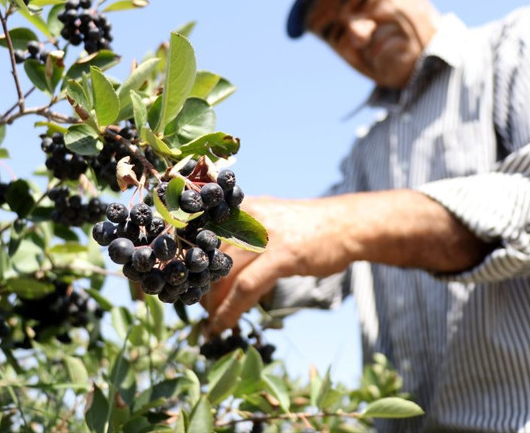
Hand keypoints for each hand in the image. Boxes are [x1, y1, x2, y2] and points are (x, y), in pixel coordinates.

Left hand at [201, 195, 354, 333]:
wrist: (345, 225)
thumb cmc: (307, 227)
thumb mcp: (268, 217)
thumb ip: (242, 232)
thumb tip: (217, 261)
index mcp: (240, 206)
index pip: (201, 233)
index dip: (189, 261)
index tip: (184, 283)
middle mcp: (247, 215)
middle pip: (208, 256)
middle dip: (200, 286)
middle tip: (198, 307)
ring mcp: (264, 235)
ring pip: (224, 274)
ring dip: (213, 303)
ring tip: (210, 320)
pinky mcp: (281, 255)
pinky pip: (246, 287)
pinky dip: (231, 309)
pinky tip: (224, 323)